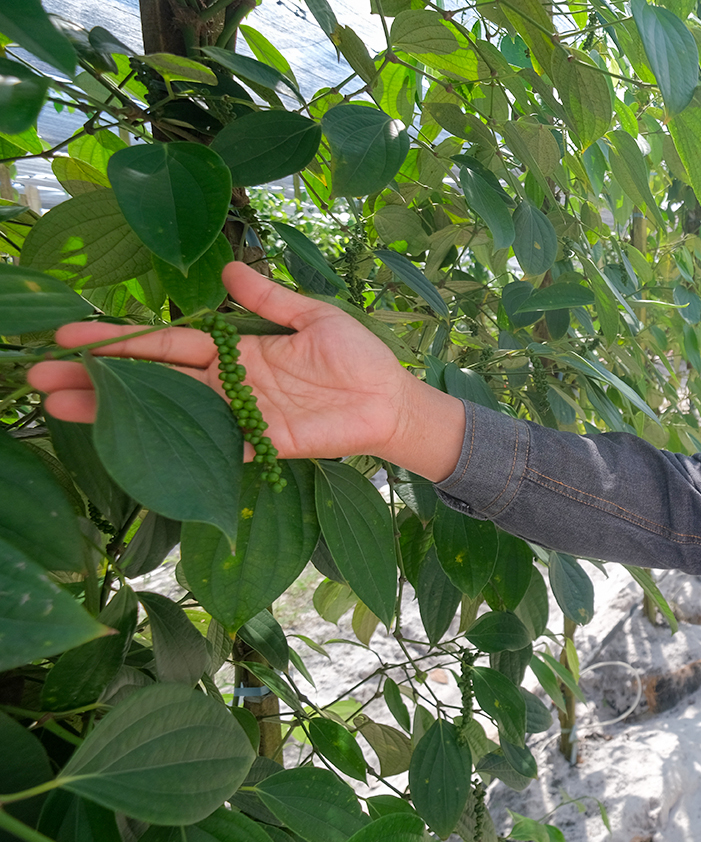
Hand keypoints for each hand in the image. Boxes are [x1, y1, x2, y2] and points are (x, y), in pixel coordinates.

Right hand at [27, 262, 464, 480]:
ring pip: (171, 414)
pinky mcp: (266, 444)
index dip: (122, 340)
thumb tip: (230, 270)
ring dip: (119, 413)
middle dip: (99, 378)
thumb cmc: (359, 358)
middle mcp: (228, 386)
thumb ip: (269, 299)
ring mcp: (243, 417)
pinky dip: (178, 448)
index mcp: (235, 353)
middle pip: (154, 381)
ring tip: (62, 408)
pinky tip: (132, 447)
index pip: (166, 344)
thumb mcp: (313, 316)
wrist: (394, 400)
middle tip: (40, 376)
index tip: (71, 335)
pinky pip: (216, 447)